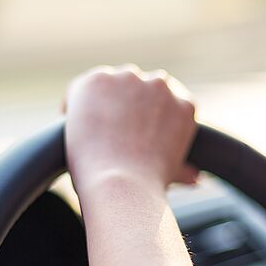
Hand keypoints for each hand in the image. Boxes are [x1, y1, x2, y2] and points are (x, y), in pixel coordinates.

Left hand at [64, 65, 198, 195]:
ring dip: (100, 101)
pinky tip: (70, 123)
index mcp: (184, 104)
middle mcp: (161, 84)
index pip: (161, 99)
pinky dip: (73, 104)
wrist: (123, 184)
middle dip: (123, 104)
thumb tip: (196, 176)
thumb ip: (184, 169)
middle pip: (136, 86)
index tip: (129, 130)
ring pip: (110, 83)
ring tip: (89, 129)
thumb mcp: (173, 174)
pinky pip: (82, 88)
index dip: (142, 114)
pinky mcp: (99, 80)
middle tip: (107, 132)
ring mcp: (129, 79)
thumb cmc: (149, 186)